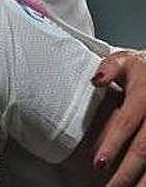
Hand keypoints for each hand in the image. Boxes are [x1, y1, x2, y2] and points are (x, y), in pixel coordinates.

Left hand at [92, 49, 145, 185]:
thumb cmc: (139, 71)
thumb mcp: (124, 62)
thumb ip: (108, 69)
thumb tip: (95, 81)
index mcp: (143, 94)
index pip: (126, 123)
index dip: (112, 143)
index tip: (97, 163)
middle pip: (143, 149)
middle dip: (126, 172)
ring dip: (141, 181)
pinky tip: (139, 186)